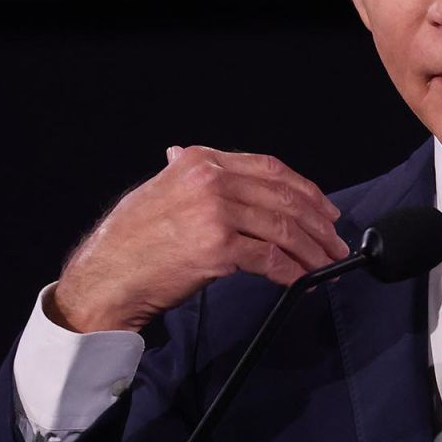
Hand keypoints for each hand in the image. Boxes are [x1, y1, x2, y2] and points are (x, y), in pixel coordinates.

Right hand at [51, 146, 349, 332]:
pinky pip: (270, 259)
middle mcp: (210, 180)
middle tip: (335, 242)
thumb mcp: (160, 190)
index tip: (325, 209)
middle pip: (283, 197)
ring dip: (312, 250)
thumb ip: (189, 175)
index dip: (305, 189)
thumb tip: (201, 161)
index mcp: (201, 160)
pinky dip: (293, 271)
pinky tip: (302, 281)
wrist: (105, 278)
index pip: (270, 167)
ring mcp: (216, 212)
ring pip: (283, 229)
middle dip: (318, 223)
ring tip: (327, 265)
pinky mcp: (218, 247)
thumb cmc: (131, 241)